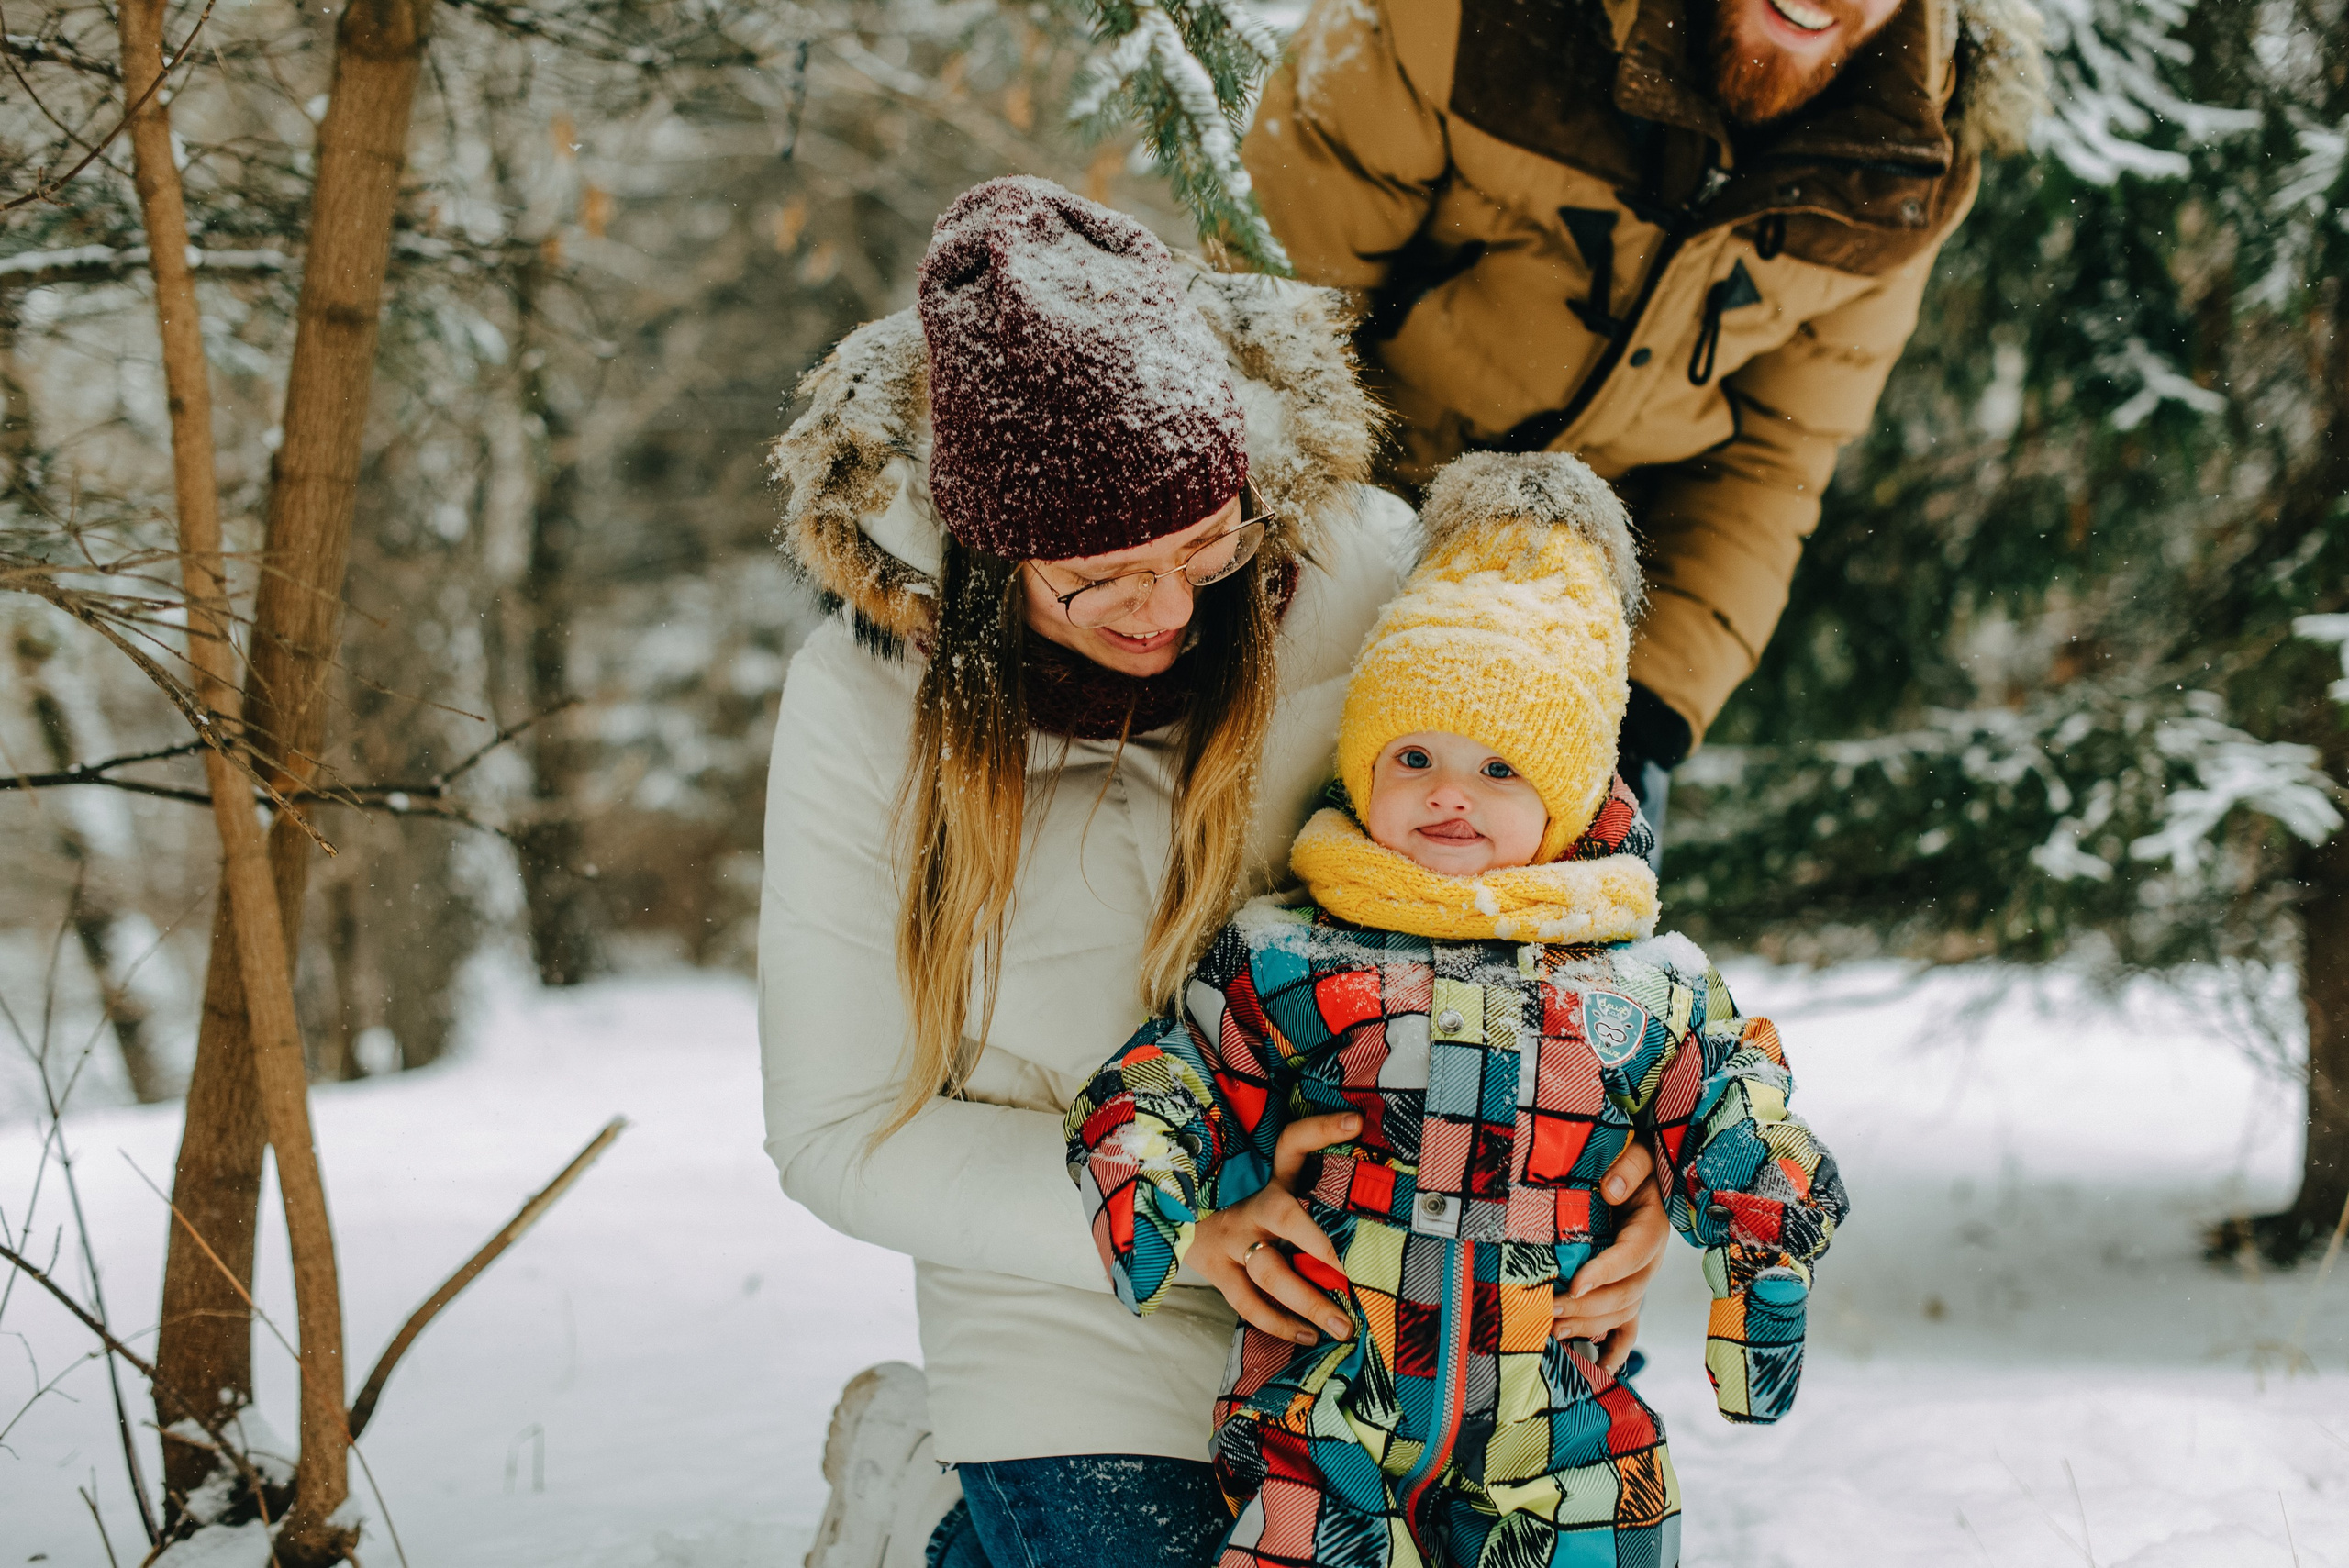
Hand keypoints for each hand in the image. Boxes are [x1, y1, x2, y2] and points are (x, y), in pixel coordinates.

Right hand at [1188, 1112, 1358, 1345]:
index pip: (1292, 1143)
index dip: (1321, 1129)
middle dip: (1321, 1248)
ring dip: (1308, 1302)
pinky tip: (1309, 1336)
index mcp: (1269, 1179)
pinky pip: (1249, 1303)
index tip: (1355, 1122)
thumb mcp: (1274, 1187)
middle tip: (1354, 1275)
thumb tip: (1371, 1191)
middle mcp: (1251, 1206)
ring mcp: (1232, 1241)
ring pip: (1270, 1272)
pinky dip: (1279, 1323)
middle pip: (1286, 1218)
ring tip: (1342, 1325)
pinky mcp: (1219, 1272)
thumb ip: (1313, 1187)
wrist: (1177, 1218)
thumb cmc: (1246, 1209)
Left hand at [1552, 1139, 1667, 1370]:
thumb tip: (1611, 1190)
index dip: (1605, 1271)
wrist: (1644, 1173)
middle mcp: (1649, 1260)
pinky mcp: (1630, 1290)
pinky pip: (1629, 1328)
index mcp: (1652, 1227)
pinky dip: (1616, 1349)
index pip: (1632, 1255)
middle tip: (1550, 1309)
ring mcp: (1641, 1280)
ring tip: (1554, 1329)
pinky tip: (1599, 1367)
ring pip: (1623, 1314)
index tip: (1576, 1283)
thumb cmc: (1634, 1163)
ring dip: (1591, 1326)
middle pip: (1626, 1293)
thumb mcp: (1640, 1154)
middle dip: (1588, 1306)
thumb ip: (1630, 1166)